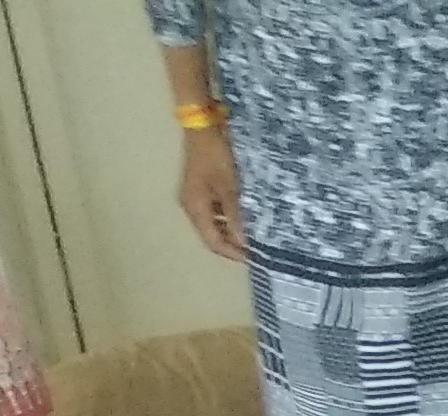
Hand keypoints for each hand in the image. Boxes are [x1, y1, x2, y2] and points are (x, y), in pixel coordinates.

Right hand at [177, 125, 245, 261]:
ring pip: (214, 223)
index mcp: (195, 208)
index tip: (253, 258)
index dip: (232, 252)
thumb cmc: (215, 155)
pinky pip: (215, 210)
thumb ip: (235, 215)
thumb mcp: (229, 187)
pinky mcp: (201, 188)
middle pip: (212, 234)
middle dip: (233, 243)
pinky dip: (229, 217)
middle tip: (256, 248)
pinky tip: (245, 216)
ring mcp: (195, 197)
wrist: (202, 126)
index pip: (213, 241)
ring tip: (254, 234)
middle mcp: (191, 206)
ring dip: (232, 230)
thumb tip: (243, 242)